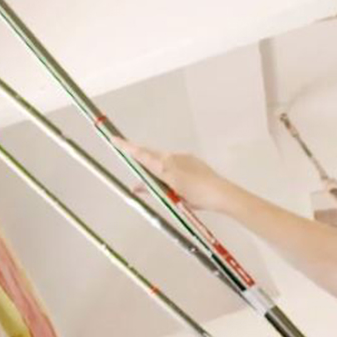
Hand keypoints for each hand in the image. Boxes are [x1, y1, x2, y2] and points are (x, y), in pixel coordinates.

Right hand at [115, 141, 236, 212]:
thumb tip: (136, 187)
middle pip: (150, 153)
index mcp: (166, 167)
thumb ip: (153, 189)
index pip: (142, 155)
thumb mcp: (172, 197)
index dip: (127, 148)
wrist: (221, 193)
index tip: (114, 138)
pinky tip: (169, 175)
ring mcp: (183, 157)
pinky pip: (172, 160)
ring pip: (161, 157)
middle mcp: (172, 158)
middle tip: (126, 151)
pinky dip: (165, 165)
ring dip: (152, 161)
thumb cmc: (196, 197)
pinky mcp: (191, 159)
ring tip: (147, 169)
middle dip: (138, 153)